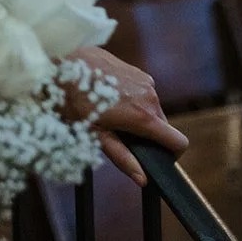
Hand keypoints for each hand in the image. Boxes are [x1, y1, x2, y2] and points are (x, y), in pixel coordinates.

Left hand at [66, 47, 189, 186]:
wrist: (63, 61)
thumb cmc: (75, 99)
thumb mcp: (95, 134)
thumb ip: (122, 157)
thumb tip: (142, 178)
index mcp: (143, 116)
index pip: (178, 141)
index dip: (172, 154)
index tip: (157, 157)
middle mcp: (150, 96)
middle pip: (163, 126)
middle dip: (148, 134)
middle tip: (119, 133)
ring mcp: (144, 80)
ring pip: (152, 109)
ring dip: (139, 115)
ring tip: (111, 112)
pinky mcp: (137, 70)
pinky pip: (144, 93)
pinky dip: (133, 99)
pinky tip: (110, 96)